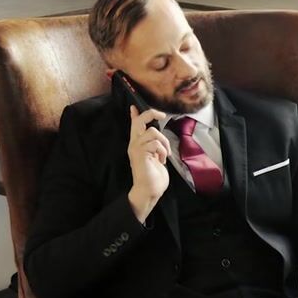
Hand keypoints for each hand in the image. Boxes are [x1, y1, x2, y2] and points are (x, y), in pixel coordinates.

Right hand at [127, 104, 169, 221]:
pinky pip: (155, 143)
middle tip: (162, 115)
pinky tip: (162, 160)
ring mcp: (136, 149)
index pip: (134, 125)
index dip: (135, 114)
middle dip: (151, 113)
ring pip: (153, 131)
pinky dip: (163, 150)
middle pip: (139, 121)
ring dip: (164, 142)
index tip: (134, 106)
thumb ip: (154, 146)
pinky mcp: (141, 154)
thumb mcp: (155, 157)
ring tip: (164, 154)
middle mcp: (134, 144)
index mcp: (137, 144)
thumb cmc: (153, 177)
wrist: (149, 191)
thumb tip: (157, 137)